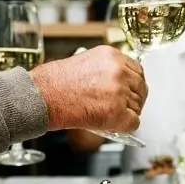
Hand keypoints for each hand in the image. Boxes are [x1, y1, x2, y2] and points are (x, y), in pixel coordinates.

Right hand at [30, 45, 146, 132]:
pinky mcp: (117, 113)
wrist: (43, 96)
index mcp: (112, 56)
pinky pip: (133, 123)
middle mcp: (119, 72)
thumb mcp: (86, 62)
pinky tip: (111, 125)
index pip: (137, 70)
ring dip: (126, 114)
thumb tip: (120, 84)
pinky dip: (124, 128)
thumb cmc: (55, 82)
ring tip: (108, 115)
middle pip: (141, 88)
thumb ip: (107, 70)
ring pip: (137, 107)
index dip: (133, 84)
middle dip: (133, 99)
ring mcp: (120, 92)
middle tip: (122, 107)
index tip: (129, 91)